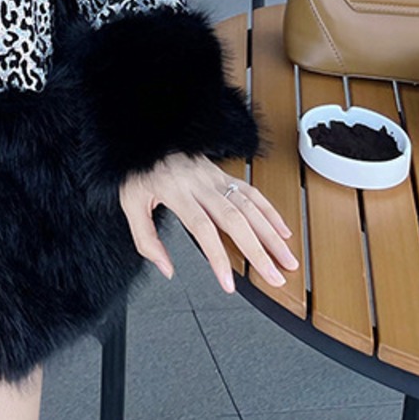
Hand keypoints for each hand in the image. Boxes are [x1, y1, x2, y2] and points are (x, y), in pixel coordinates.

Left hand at [119, 152, 297, 295]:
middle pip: (234, 219)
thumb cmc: (139, 170)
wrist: (146, 135)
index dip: (218, 257)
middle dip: (257, 251)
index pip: (202, 228)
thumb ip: (146, 239)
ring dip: (271, 234)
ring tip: (287, 259)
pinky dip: (269, 211)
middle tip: (274, 277)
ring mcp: (214, 177)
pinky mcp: (222, 173)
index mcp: (176, 191)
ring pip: (248, 206)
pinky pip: (251, 191)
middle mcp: (199, 183)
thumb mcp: (130, 203)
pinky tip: (282, 231)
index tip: (229, 284)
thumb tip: (167, 269)